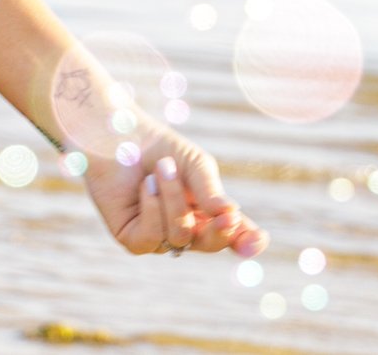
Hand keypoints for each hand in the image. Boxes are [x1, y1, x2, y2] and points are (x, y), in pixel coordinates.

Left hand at [81, 124, 262, 259]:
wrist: (118, 134)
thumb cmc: (159, 148)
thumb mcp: (195, 165)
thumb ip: (211, 191)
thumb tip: (231, 216)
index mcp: (207, 213)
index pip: (233, 233)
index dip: (247, 240)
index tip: (259, 241)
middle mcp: (185, 229)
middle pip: (210, 244)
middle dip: (219, 230)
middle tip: (226, 215)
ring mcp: (159, 237)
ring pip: (180, 236)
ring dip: (173, 198)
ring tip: (162, 167)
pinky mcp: (132, 238)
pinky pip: (150, 237)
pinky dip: (152, 208)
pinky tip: (146, 185)